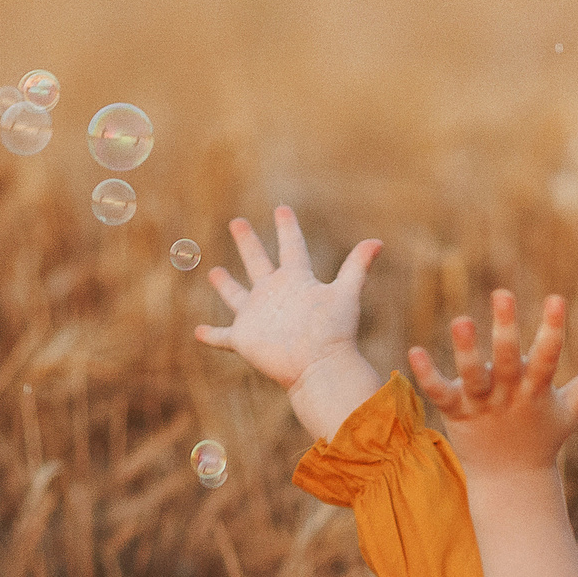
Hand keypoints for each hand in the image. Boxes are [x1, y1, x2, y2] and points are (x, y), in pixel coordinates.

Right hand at [195, 206, 384, 439]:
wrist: (319, 368)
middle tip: (238, 221)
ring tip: (214, 271)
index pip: (291, 247)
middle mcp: (275, 295)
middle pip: (258, 262)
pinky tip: (198, 332)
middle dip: (248, 242)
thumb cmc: (333, 332)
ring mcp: (258, 317)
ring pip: (237, 295)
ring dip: (225, 284)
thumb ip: (357, 266)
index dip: (287, 228)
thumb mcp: (345, 294)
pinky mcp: (245, 339)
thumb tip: (379, 241)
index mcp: (296, 281)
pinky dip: (211, 336)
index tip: (282, 208)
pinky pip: (223, 337)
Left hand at [409, 291, 577, 478]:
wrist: (510, 481)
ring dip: (467, 349)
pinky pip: (439, 393)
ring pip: (473, 375)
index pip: (549, 357)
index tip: (556, 300)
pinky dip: (427, 375)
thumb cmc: (541, 439)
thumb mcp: (568, 411)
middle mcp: (509, 395)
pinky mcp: (456, 413)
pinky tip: (414, 352)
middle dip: (507, 329)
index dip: (553, 330)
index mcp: (536, 390)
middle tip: (503, 293)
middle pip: (508, 360)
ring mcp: (482, 405)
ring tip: (461, 319)